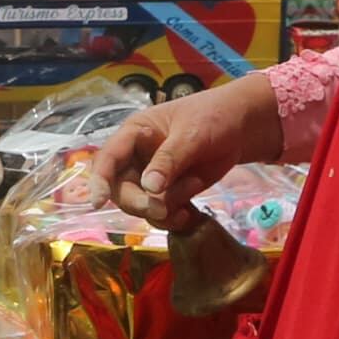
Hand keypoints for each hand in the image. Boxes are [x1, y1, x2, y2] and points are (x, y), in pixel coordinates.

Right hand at [96, 73, 284, 225]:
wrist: (241, 129)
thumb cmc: (213, 118)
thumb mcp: (191, 135)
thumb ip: (169, 160)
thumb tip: (149, 189)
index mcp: (135, 134)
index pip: (108, 158)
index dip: (99, 180)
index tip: (98, 202)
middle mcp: (136, 158)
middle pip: (121, 190)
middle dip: (141, 202)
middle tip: (165, 209)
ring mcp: (151, 178)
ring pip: (140, 206)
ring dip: (164, 209)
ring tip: (193, 191)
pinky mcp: (168, 194)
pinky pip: (159, 215)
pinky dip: (173, 219)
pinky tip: (191, 215)